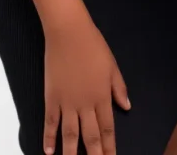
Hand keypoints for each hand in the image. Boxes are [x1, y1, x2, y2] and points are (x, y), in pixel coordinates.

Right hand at [43, 13, 129, 154]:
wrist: (69, 33)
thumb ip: (119, 88)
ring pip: (70, 135)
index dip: (109, 147)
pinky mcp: (52, 97)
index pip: (107, 128)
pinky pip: (50, 122)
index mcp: (102, 96)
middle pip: (90, 136)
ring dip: (71, 153)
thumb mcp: (112, 65)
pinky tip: (49, 151)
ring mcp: (67, 102)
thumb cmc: (93, 45)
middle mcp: (85, 104)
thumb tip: (126, 107)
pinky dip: (49, 138)